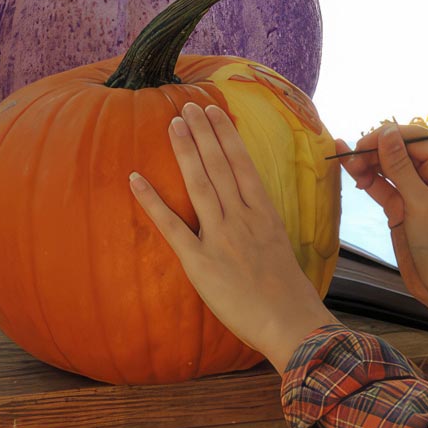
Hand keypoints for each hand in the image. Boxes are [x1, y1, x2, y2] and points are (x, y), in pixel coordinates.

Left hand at [129, 102, 338, 370]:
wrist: (291, 322)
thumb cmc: (290, 293)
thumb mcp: (282, 247)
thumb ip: (263, 226)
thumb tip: (251, 211)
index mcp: (265, 213)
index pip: (242, 164)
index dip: (225, 135)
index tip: (214, 111)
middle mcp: (243, 218)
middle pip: (220, 166)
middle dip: (203, 133)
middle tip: (187, 104)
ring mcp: (221, 237)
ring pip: (200, 184)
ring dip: (185, 152)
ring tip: (172, 124)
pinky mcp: (200, 262)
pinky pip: (172, 227)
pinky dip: (153, 202)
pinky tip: (136, 179)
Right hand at [337, 123, 427, 315]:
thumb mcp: (420, 204)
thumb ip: (400, 167)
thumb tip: (386, 132)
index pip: (417, 139)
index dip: (389, 136)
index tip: (362, 143)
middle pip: (400, 150)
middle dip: (375, 150)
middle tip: (349, 157)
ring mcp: (415, 191)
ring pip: (388, 167)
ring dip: (368, 164)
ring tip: (345, 164)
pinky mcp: (401, 207)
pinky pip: (383, 186)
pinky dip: (368, 179)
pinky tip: (351, 172)